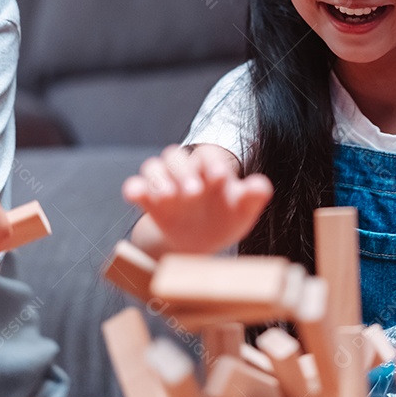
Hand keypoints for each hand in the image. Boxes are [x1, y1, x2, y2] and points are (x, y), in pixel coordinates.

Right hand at [122, 144, 271, 254]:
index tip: (219, 177)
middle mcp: (185, 172)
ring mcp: (165, 185)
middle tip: (194, 192)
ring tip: (169, 196)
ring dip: (159, 178)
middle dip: (184, 171)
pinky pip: (134, 186)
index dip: (212, 162)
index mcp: (210, 169)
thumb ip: (252, 198)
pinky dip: (134, 188)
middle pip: (176, 156)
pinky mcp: (148, 200)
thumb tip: (261, 186)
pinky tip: (136, 196)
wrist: (198, 242)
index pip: (207, 154)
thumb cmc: (223, 219)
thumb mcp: (241, 211)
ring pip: (154, 167)